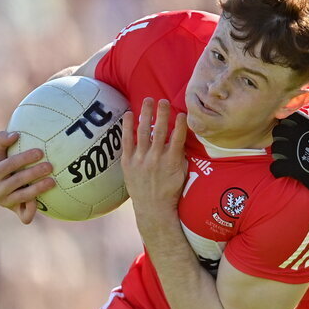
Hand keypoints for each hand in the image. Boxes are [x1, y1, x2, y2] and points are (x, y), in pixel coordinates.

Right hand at [0, 131, 55, 224]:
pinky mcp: (12, 209)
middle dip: (33, 174)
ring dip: (37, 190)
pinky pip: (22, 214)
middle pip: (16, 181)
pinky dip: (31, 212)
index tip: (40, 152)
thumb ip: (1, 140)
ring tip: (52, 181)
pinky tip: (43, 205)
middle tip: (50, 166)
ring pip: (21, 197)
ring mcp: (3, 201)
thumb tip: (15, 134)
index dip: (23, 159)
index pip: (8, 165)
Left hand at [120, 98, 187, 216]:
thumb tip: (180, 138)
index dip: (180, 123)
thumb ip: (180, 154)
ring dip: (146, 114)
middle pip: (160, 130)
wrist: (153, 208)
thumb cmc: (170, 191)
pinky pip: (127, 140)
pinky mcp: (128, 162)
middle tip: (164, 100)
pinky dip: (128, 126)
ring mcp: (141, 159)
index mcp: (172, 160)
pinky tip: (130, 114)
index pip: (178, 136)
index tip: (181, 112)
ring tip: (148, 100)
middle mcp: (156, 157)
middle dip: (162, 113)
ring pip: (143, 131)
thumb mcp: (181, 173)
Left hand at [270, 110, 308, 203]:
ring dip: (278, 154)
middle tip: (285, 145)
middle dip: (280, 138)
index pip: (287, 117)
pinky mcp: (292, 167)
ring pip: (274, 148)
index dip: (287, 124)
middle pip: (277, 131)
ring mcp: (293, 151)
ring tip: (284, 159)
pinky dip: (278, 170)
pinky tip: (283, 171)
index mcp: (307, 124)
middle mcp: (297, 135)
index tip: (289, 130)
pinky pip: (275, 167)